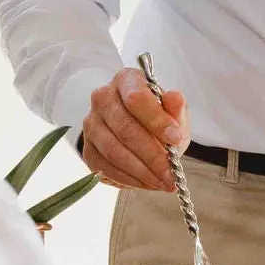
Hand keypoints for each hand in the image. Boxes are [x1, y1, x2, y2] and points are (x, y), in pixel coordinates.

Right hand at [81, 68, 186, 192]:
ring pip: (114, 151)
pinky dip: (128, 179)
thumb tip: (174, 97)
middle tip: (172, 173)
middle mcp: (102, 98)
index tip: (176, 139)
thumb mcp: (173, 113)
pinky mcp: (87, 148)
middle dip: (152, 155)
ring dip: (142, 171)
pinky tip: (147, 183)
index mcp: (126, 81)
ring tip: (164, 182)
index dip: (157, 120)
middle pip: (125, 129)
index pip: (136, 98)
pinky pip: (105, 167)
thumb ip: (175, 108)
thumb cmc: (158, 120)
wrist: (138, 131)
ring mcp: (91, 124)